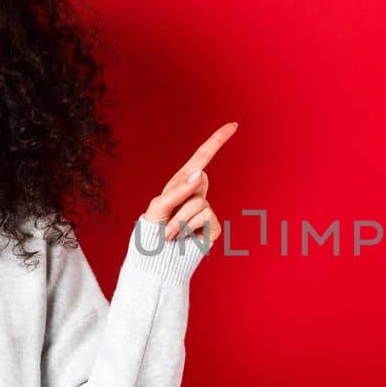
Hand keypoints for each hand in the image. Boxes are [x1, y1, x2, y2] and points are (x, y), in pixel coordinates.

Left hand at [142, 122, 236, 246]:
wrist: (157, 261)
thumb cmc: (152, 233)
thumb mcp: (158, 207)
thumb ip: (178, 190)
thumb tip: (202, 173)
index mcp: (181, 184)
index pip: (201, 159)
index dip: (217, 141)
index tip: (233, 125)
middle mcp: (196, 195)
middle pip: (200, 179)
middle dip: (187, 187)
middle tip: (180, 202)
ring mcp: (206, 211)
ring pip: (197, 203)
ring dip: (178, 221)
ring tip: (170, 234)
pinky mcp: (213, 228)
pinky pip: (204, 218)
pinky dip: (188, 229)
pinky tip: (183, 239)